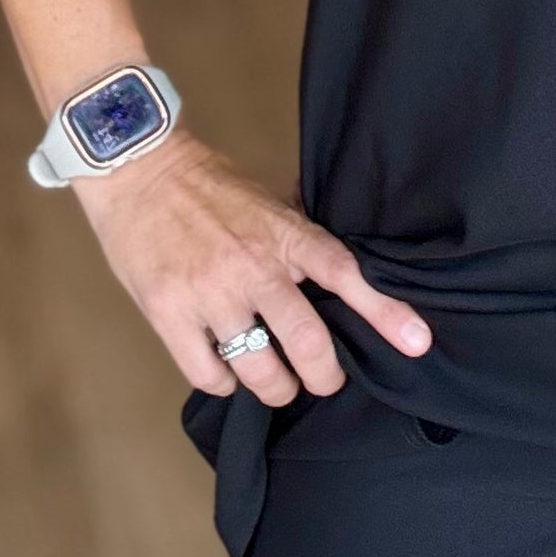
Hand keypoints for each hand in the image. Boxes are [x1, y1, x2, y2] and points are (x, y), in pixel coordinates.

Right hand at [74, 130, 432, 405]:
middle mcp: (254, 268)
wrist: (138, 169)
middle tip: (326, 381)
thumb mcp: (269, 197)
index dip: (386, 312)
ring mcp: (210, 294)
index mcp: (286, 235)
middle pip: (308, 343)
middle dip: (325, 376)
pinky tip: (228, 370)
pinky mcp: (168, 314)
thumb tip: (347, 258)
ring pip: (260, 370)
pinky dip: (225, 382)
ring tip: (279, 383)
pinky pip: (210, 374)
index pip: (347, 275)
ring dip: (277, 387)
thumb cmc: (208, 184)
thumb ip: (304, 229)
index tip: (417, 342)